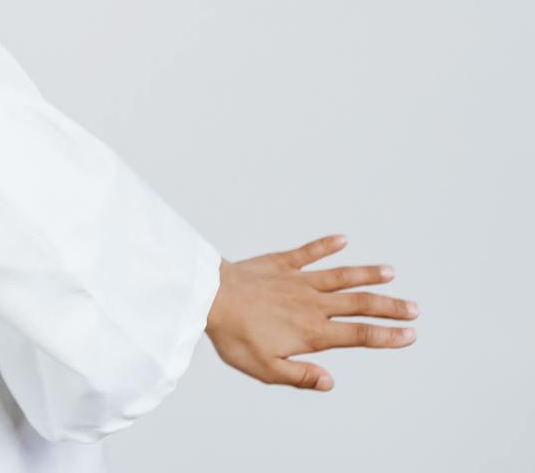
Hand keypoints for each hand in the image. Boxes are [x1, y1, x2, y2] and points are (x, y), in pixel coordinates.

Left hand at [203, 234, 417, 390]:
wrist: (207, 296)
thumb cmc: (233, 335)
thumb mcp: (265, 369)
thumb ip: (300, 376)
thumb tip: (331, 382)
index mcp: (312, 331)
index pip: (359, 334)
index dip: (387, 336)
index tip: (411, 334)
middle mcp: (311, 304)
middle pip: (359, 304)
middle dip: (389, 306)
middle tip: (414, 307)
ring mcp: (297, 280)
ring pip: (340, 276)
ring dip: (367, 274)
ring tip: (390, 272)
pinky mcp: (279, 263)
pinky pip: (307, 252)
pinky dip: (325, 245)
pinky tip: (342, 239)